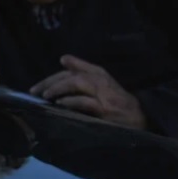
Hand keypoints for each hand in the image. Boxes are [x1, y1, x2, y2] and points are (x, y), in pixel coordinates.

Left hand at [30, 55, 147, 129]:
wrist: (142, 119)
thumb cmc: (118, 102)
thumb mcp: (102, 84)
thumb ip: (83, 71)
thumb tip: (64, 59)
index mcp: (101, 75)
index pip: (75, 70)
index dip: (55, 76)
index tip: (38, 86)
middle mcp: (103, 82)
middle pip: (74, 76)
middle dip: (52, 82)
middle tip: (35, 91)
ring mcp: (105, 97)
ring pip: (80, 84)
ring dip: (59, 88)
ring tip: (44, 95)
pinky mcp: (106, 111)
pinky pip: (86, 102)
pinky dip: (72, 101)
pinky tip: (60, 104)